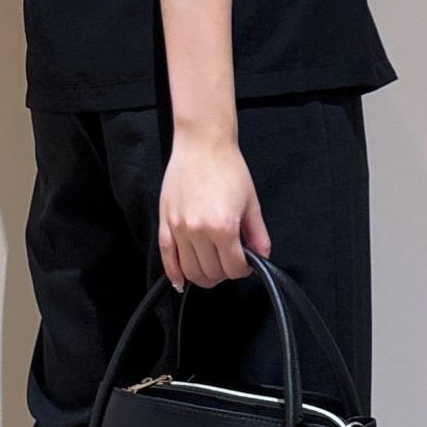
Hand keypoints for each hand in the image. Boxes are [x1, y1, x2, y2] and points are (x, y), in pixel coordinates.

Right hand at [158, 130, 271, 290]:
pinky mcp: (165, 222)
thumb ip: (258, 235)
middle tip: (230, 263)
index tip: (245, 263)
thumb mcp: (252, 203)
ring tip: (211, 269)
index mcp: (223, 227)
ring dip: (203, 276)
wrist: (202, 144)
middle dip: (224, 273)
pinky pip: (166, 257)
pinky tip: (180, 282)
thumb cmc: (228, 168)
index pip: (234, 268)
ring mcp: (179, 228)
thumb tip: (261, 258)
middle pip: (212, 273)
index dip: (243, 270)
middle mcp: (198, 231)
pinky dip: (173, 274)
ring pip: (190, 270)